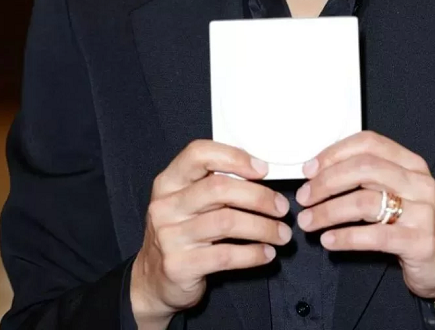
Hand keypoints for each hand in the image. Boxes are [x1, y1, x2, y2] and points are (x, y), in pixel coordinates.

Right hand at [130, 140, 291, 328]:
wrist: (151, 280)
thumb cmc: (181, 231)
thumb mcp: (187, 201)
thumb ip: (213, 183)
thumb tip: (261, 172)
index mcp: (169, 181)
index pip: (198, 154)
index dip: (234, 157)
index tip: (263, 169)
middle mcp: (166, 205)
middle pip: (219, 188)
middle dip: (259, 196)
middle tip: (282, 207)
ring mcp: (170, 236)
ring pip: (227, 222)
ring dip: (263, 227)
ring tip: (282, 233)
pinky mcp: (180, 266)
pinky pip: (225, 255)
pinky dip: (252, 253)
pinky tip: (267, 253)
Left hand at [294, 131, 434, 316]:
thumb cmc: (416, 226)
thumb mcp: (399, 193)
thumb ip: (369, 179)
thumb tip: (319, 173)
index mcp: (411, 163)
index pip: (368, 143)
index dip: (334, 153)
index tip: (309, 169)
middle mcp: (419, 181)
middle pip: (363, 168)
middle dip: (326, 182)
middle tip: (304, 197)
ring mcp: (422, 211)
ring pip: (365, 201)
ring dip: (328, 211)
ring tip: (308, 222)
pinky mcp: (420, 241)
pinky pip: (374, 235)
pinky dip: (345, 237)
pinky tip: (329, 241)